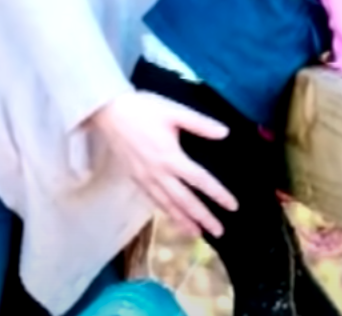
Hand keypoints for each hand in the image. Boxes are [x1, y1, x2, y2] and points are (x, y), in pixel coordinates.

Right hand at [86, 91, 236, 237]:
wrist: (108, 111)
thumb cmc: (142, 109)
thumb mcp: (173, 111)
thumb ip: (199, 123)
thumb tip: (225, 133)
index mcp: (171, 157)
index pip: (200, 180)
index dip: (218, 194)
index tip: (233, 206)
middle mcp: (159, 173)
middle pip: (185, 200)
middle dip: (202, 217)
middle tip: (218, 232)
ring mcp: (145, 178)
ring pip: (167, 205)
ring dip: (183, 220)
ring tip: (197, 233)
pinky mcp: (134, 177)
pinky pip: (152, 199)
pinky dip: (164, 211)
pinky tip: (171, 216)